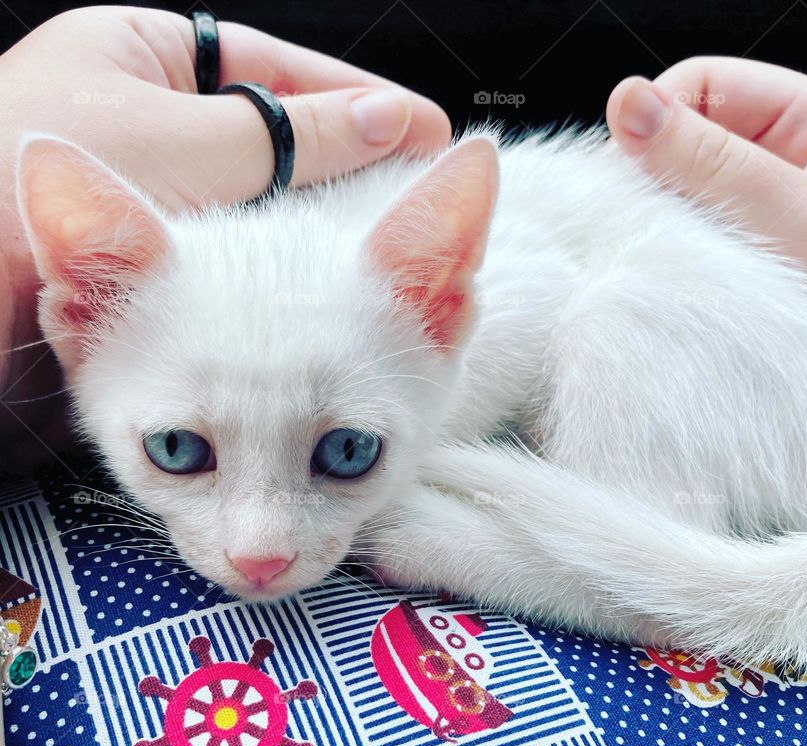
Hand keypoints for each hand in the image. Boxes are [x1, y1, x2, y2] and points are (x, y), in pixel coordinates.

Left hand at [0, 7, 450, 468]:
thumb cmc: (26, 194)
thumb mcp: (190, 145)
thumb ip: (298, 135)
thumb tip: (393, 120)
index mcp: (141, 53)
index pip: (276, 68)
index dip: (359, 102)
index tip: (427, 132)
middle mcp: (143, 115)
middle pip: (271, 134)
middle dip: (339, 165)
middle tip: (410, 197)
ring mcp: (140, 191)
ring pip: (251, 202)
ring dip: (306, 225)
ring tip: (375, 248)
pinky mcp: (138, 262)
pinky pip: (224, 256)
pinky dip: (266, 271)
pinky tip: (311, 292)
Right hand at [606, 57, 806, 474]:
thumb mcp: (806, 218)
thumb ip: (712, 162)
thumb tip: (629, 102)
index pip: (705, 85)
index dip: (659, 121)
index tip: (629, 175)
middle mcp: (790, 163)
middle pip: (689, 141)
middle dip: (660, 180)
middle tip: (652, 229)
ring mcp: (772, 217)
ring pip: (687, 198)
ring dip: (671, 229)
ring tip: (681, 266)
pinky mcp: (758, 268)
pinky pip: (698, 247)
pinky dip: (683, 264)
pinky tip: (689, 289)